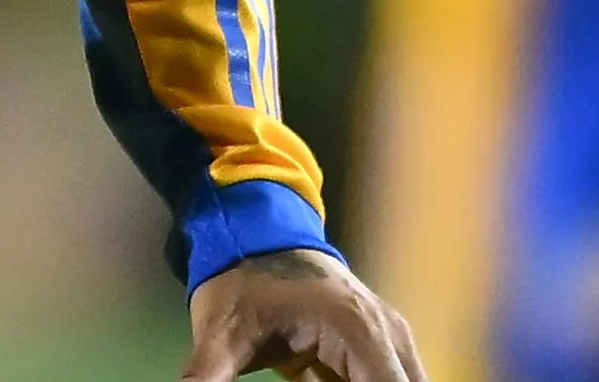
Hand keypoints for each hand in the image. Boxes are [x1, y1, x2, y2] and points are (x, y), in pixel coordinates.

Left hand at [181, 247, 425, 381]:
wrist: (256, 232)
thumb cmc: (241, 281)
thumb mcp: (219, 335)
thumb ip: (206, 378)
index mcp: (358, 330)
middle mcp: (389, 335)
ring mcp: (392, 338)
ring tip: (314, 379)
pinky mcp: (383, 345)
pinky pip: (391, 380)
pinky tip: (321, 378)